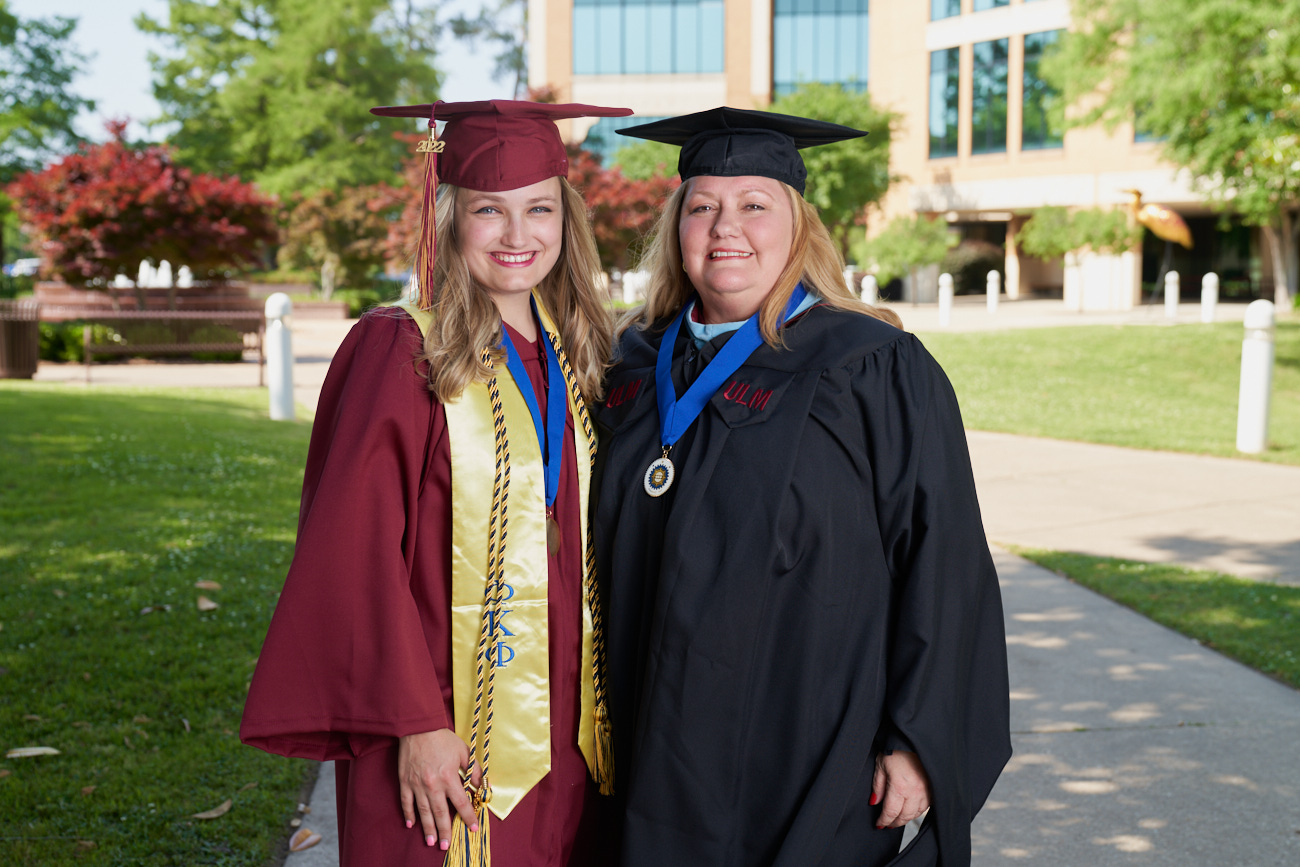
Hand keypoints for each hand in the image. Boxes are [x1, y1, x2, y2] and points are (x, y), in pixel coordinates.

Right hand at [397, 729, 482, 849]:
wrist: (418, 727)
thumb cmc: (442, 738)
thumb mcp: (463, 751)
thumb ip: (472, 770)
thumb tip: (481, 785)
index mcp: (449, 777)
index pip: (461, 802)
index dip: (468, 816)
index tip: (472, 827)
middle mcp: (433, 784)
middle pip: (440, 813)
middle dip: (444, 830)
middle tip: (446, 846)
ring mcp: (417, 784)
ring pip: (423, 811)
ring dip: (427, 828)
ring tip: (431, 842)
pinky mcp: (405, 781)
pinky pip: (406, 802)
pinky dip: (409, 814)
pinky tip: (411, 824)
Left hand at [871, 750, 930, 828]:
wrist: (914, 738)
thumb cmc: (897, 748)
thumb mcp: (881, 765)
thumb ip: (878, 786)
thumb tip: (875, 802)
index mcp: (899, 786)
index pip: (891, 812)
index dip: (884, 820)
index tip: (879, 824)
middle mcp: (915, 791)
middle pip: (905, 816)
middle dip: (895, 822)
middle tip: (888, 824)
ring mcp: (927, 789)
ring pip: (917, 812)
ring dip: (907, 817)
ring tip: (899, 818)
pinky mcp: (934, 786)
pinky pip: (927, 805)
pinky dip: (918, 810)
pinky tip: (912, 809)